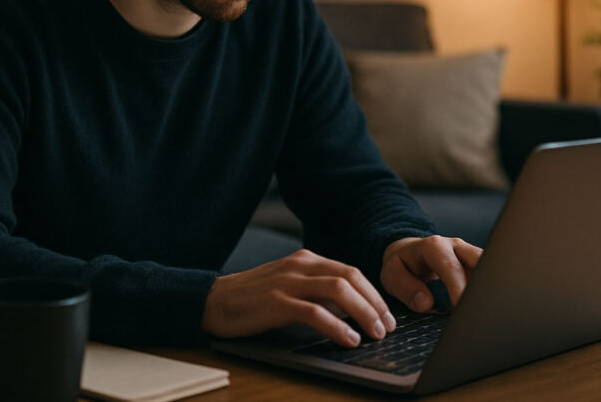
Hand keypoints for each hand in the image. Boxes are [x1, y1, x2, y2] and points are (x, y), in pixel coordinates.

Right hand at [202, 249, 396, 347]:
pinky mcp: (276, 302)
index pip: (350, 271)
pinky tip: (348, 339)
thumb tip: (352, 310)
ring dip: (363, 313)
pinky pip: (315, 312)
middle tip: (388, 326)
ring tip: (374, 334)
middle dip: (375, 303)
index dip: (374, 293)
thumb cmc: (253, 298)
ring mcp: (287, 282)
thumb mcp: (289, 285)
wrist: (213, 300)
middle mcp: (299, 266)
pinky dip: (337, 327)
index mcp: (306, 260)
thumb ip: (316, 291)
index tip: (387, 314)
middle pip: (350, 278)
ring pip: (338, 291)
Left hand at [380, 236, 482, 312]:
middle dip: (484, 284)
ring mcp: (468, 253)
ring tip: (487, 310)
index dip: (458, 287)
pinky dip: (489, 289)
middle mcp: (455, 246)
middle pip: (480, 260)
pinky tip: (487, 306)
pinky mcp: (475, 263)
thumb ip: (406, 288)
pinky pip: (489, 273)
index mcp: (433, 247)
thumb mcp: (392, 274)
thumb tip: (425, 304)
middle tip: (481, 310)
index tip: (462, 307)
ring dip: (490, 286)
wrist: (407, 251)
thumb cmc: (401, 264)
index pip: (451, 267)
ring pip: (489, 266)